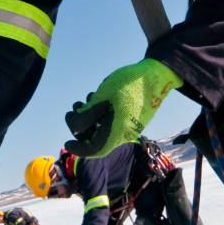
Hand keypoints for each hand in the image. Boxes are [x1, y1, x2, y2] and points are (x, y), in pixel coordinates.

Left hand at [65, 59, 181, 157]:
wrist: (156, 74)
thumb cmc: (128, 84)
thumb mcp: (101, 97)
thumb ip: (86, 115)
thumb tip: (75, 128)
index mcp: (118, 132)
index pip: (94, 150)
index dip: (78, 148)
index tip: (67, 143)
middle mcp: (124, 134)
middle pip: (96, 138)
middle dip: (81, 125)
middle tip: (74, 108)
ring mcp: (129, 126)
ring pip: (102, 129)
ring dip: (89, 117)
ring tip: (85, 100)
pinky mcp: (131, 119)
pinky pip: (111, 122)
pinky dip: (100, 113)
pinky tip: (97, 98)